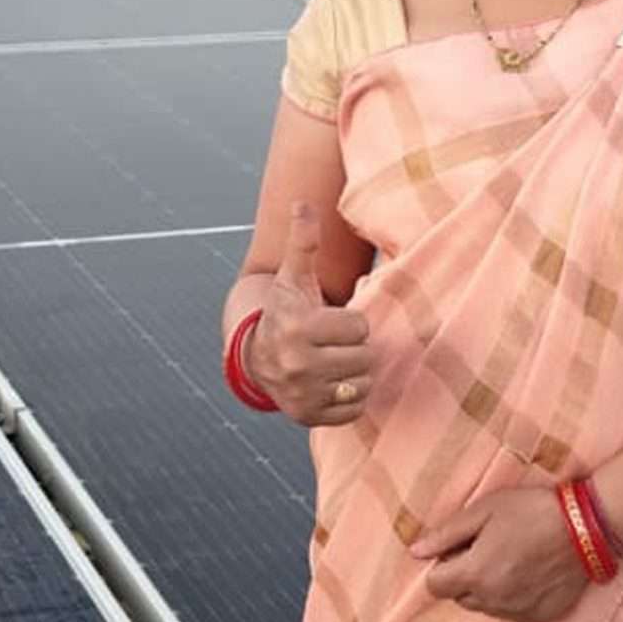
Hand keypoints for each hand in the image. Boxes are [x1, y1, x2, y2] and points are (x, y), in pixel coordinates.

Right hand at [246, 202, 373, 427]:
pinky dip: (351, 397)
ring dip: (357, 372)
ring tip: (337, 361)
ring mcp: (304, 394)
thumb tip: (303, 204)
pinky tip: (334, 382)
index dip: (351, 321)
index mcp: (298, 328)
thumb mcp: (292, 277)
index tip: (333, 320)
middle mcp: (298, 364)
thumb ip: (303, 243)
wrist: (257, 359)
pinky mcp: (309, 417)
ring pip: (362, 383)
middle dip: (356, 347)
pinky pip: (355, 408)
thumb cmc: (286, 312)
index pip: (358, 326)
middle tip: (337, 343)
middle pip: (364, 356)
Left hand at [412, 487, 591, 621]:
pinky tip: (529, 572)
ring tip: (511, 558)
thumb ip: (446, 534)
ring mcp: (518, 613)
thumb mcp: (484, 511)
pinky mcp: (540, 617)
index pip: (435, 585)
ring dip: (488, 588)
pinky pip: (512, 612)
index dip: (442, 565)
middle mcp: (493, 601)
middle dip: (464, 576)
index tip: (460, 548)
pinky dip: (513, 597)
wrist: (586, 527)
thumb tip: (415, 552)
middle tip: (487, 548)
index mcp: (474, 574)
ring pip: (485, 606)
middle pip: (460, 597)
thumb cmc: (532, 511)